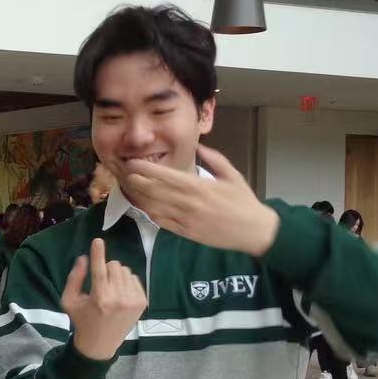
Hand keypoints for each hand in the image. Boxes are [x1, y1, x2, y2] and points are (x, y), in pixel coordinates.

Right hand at [62, 238, 147, 360]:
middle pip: (114, 265)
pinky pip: (134, 278)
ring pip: (125, 270)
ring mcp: (133, 300)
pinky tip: (120, 295)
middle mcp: (118, 298)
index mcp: (99, 298)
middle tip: (100, 283)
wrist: (101, 344)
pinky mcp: (142, 302)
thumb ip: (74, 278)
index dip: (97, 253)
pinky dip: (125, 282)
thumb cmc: (82, 320)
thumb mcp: (69, 301)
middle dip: (106, 269)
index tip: (97, 240)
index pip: (99, 269)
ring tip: (110, 289)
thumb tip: (83, 258)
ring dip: (116, 275)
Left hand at [119, 146, 279, 255]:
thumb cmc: (243, 201)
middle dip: (136, 182)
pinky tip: (143, 205)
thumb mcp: (231, 174)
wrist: (253, 230)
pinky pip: (161, 222)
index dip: (145, 169)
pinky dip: (149, 213)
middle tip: (124, 173)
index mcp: (198, 186)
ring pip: (153, 207)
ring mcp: (185, 219)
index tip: (132, 162)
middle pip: (153, 191)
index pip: (164, 176)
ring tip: (129, 188)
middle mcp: (187, 203)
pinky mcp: (185, 233)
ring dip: (138, 197)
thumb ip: (213, 158)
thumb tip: (197, 145)